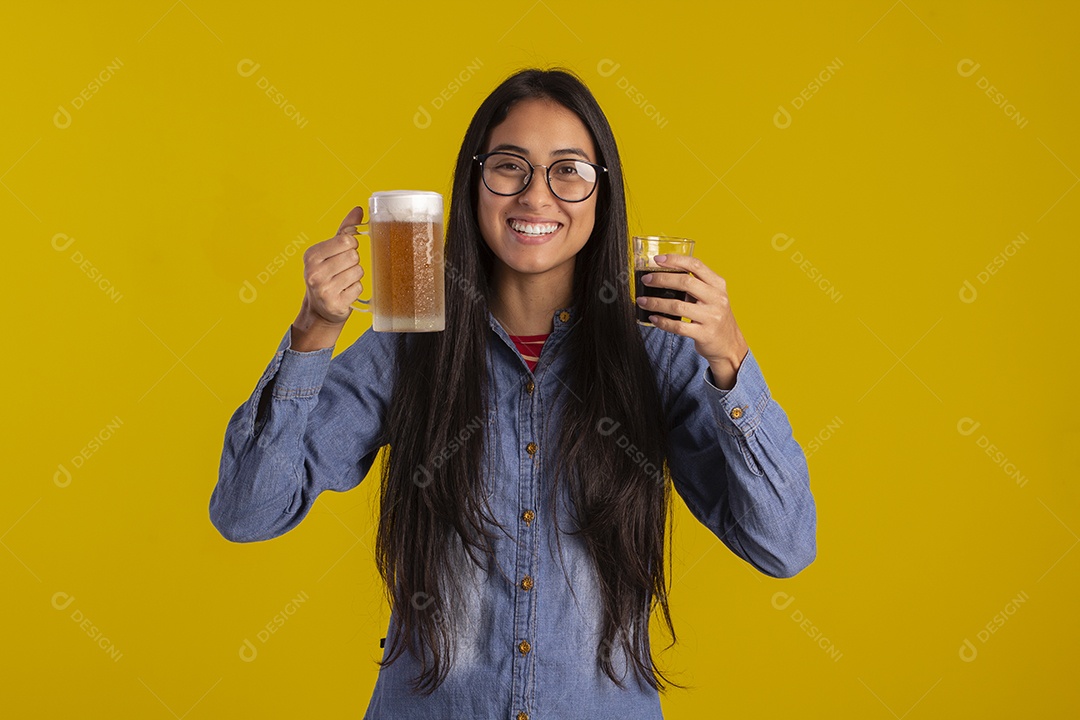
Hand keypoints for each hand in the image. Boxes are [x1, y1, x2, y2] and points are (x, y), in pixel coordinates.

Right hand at [290, 207, 364, 351]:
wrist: (320, 309)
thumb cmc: (327, 274)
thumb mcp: (331, 250)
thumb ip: (345, 229)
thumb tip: (359, 209)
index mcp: (311, 255)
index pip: (346, 240)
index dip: (351, 246)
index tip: (343, 253)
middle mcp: (314, 272)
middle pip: (354, 256)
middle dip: (353, 262)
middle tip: (342, 270)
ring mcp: (323, 289)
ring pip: (358, 272)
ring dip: (355, 277)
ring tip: (343, 281)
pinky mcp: (335, 304)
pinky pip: (359, 288)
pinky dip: (355, 290)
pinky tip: (344, 293)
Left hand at [636, 254, 749, 389]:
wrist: (729, 344)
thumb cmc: (714, 317)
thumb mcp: (712, 296)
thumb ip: (695, 285)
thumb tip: (663, 275)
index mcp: (718, 284)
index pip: (696, 265)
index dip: (675, 260)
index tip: (657, 259)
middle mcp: (717, 298)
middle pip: (685, 282)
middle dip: (661, 279)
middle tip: (646, 280)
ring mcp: (711, 317)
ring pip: (678, 306)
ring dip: (656, 302)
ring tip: (642, 301)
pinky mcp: (704, 334)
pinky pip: (678, 326)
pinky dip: (662, 322)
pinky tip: (653, 318)